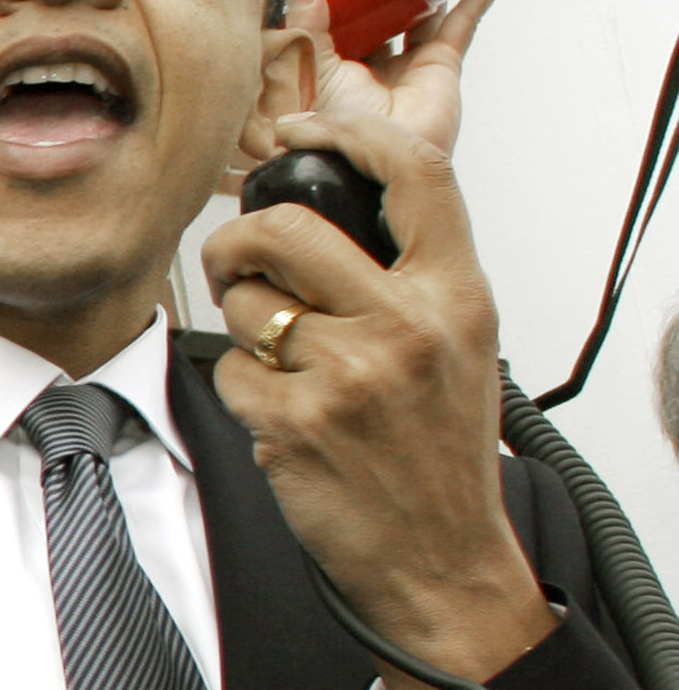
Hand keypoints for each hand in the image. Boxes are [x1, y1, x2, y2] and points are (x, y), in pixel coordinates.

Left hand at [206, 109, 556, 689]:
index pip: (414, 174)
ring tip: (280, 357)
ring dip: (243, 324)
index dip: (348, 134)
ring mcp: (349, 374)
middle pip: (288, 228)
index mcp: (456, 294)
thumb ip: (411, 271)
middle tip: (236, 261)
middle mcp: (407, 325)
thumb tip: (341, 194)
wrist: (438, 557)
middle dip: (240, 239)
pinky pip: (231, 370)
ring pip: (247, 303)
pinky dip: (242, 387)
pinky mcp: (294, 423)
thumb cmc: (438, 451)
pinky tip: (280, 413)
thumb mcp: (459, 343)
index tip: (301, 131)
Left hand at [290, 0, 518, 157]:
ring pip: (426, 10)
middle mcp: (372, 63)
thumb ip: (306, 29)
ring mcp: (409, 63)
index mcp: (333, 63)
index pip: (337, 17)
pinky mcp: (441, 65)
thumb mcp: (310, 70)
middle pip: (384, 10)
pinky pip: (466, 21)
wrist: (368, 161)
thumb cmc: (332, 130)